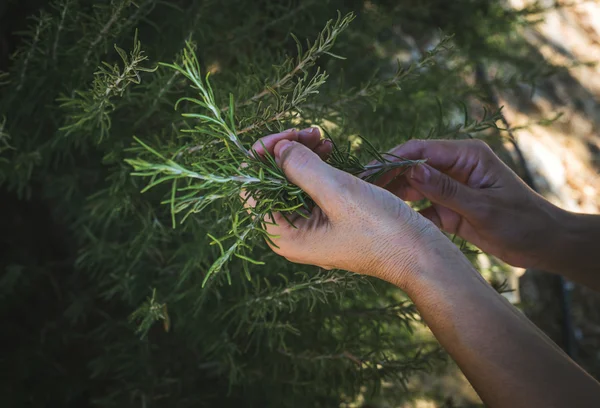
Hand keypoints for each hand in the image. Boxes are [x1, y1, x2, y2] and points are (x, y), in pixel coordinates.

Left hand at [247, 128, 451, 288]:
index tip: (285, 135)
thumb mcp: (339, 193)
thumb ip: (301, 168)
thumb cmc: (381, 230)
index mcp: (284, 235)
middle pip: (271, 183)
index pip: (252, 190)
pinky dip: (318, 166)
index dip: (261, 157)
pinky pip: (313, 188)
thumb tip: (277, 148)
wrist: (422, 255)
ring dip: (303, 155)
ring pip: (293, 182)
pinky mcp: (330, 220)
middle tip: (310, 130)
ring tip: (322, 136)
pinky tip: (330, 150)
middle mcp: (292, 233)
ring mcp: (311, 227)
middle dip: (286, 151)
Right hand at [376, 139, 563, 269]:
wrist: (544, 245)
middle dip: (387, 177)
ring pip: (414, 186)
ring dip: (394, 194)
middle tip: (361, 191)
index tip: (368, 173)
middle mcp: (456, 167)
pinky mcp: (451, 208)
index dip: (392, 159)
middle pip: (412, 166)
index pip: (421, 150)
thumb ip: (447, 190)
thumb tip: (412, 170)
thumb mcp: (484, 207)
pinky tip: (391, 221)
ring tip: (369, 205)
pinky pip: (423, 207)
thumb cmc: (522, 222)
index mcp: (467, 156)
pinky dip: (408, 213)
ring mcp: (452, 187)